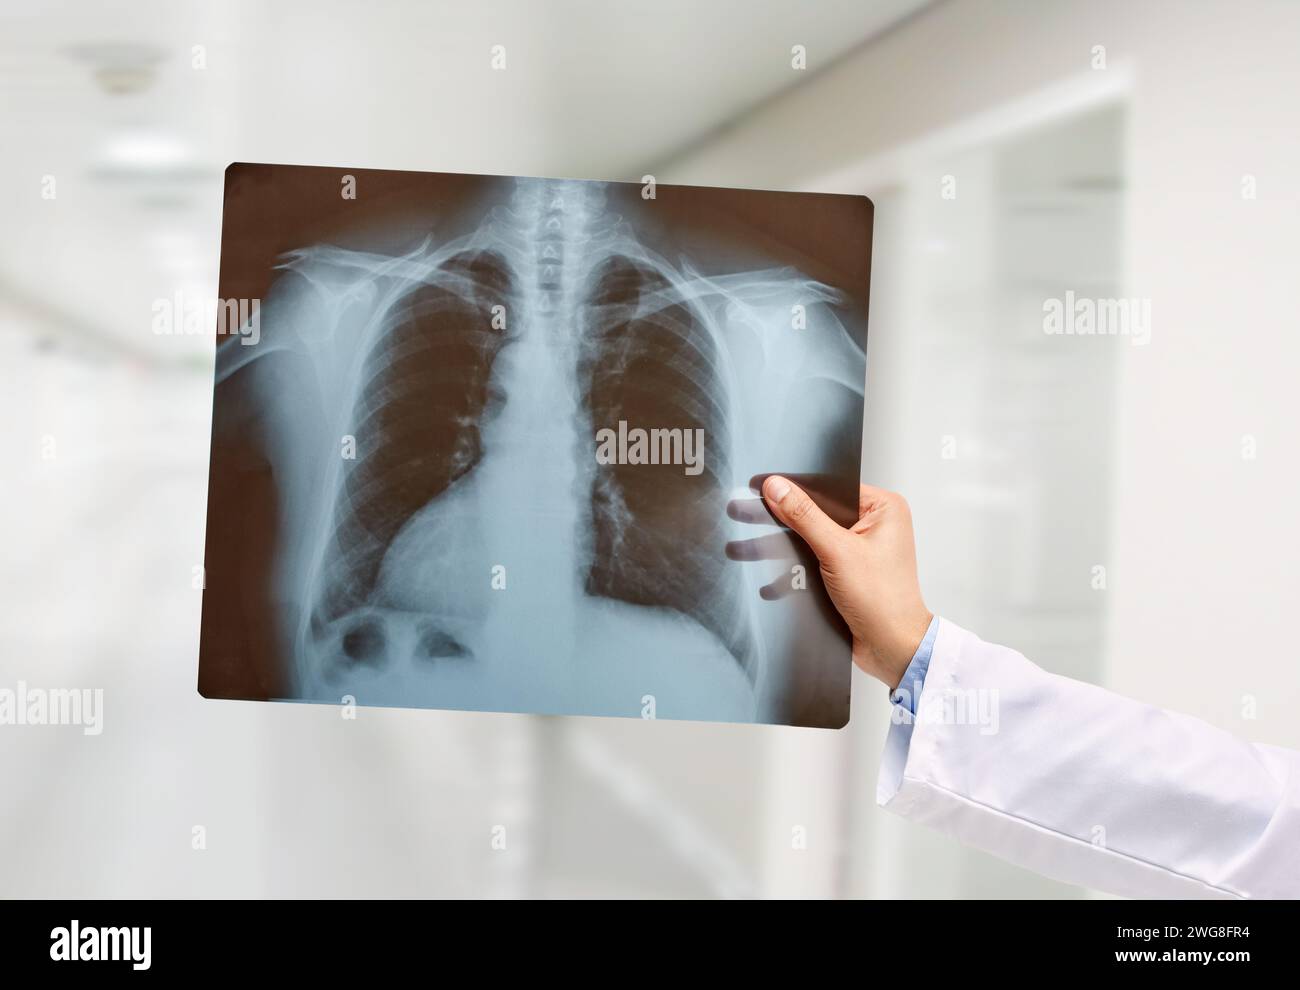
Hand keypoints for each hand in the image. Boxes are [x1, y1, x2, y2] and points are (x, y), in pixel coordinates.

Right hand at [727, 476, 931, 689]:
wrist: (892, 648)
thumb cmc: (884, 601)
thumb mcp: (837, 551)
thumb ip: (804, 516)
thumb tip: (778, 488)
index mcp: (883, 509)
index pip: (829, 488)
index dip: (794, 489)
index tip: (762, 488)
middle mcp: (874, 525)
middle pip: (817, 513)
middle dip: (780, 520)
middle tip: (746, 513)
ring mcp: (861, 549)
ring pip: (812, 538)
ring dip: (780, 547)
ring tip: (743, 548)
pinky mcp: (849, 572)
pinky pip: (815, 560)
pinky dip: (794, 569)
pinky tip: (769, 579)